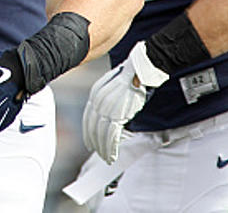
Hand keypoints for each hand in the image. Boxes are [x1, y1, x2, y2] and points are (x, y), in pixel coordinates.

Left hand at [82, 40, 168, 163]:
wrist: (139, 69)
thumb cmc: (131, 77)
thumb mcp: (114, 86)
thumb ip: (108, 100)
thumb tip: (109, 115)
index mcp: (95, 93)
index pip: (88, 117)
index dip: (88, 132)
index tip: (89, 142)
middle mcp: (98, 101)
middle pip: (92, 128)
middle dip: (95, 143)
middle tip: (98, 153)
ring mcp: (107, 108)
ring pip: (101, 134)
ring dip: (103, 149)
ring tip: (106, 158)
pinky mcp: (118, 114)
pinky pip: (111, 136)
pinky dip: (110, 148)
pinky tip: (111, 155)